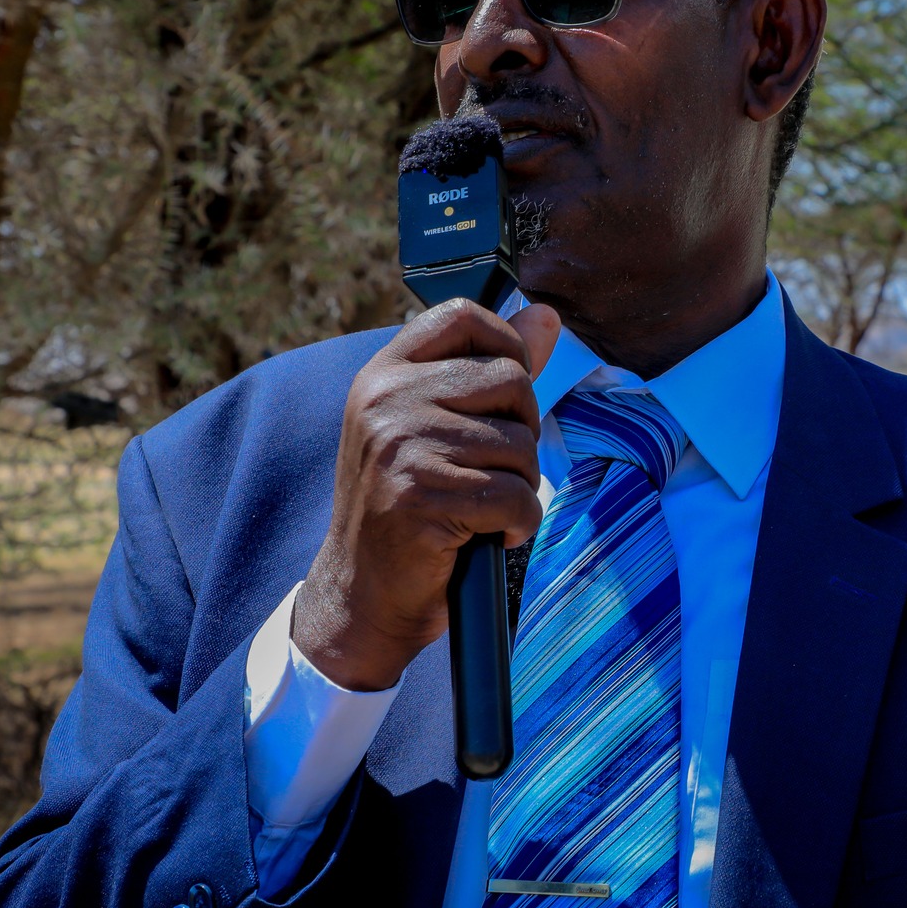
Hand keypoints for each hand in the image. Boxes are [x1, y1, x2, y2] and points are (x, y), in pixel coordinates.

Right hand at [292, 299, 559, 690]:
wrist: (361, 592)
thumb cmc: (406, 505)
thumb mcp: (433, 425)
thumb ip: (489, 368)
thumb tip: (545, 315)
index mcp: (384, 374)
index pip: (462, 316)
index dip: (505, 347)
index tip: (502, 399)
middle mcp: (386, 401)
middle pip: (511, 381)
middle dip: (521, 433)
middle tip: (488, 470)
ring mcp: (401, 447)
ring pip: (521, 446)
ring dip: (519, 486)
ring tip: (479, 507)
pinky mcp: (423, 497)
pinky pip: (517, 498)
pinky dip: (518, 525)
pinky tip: (486, 535)